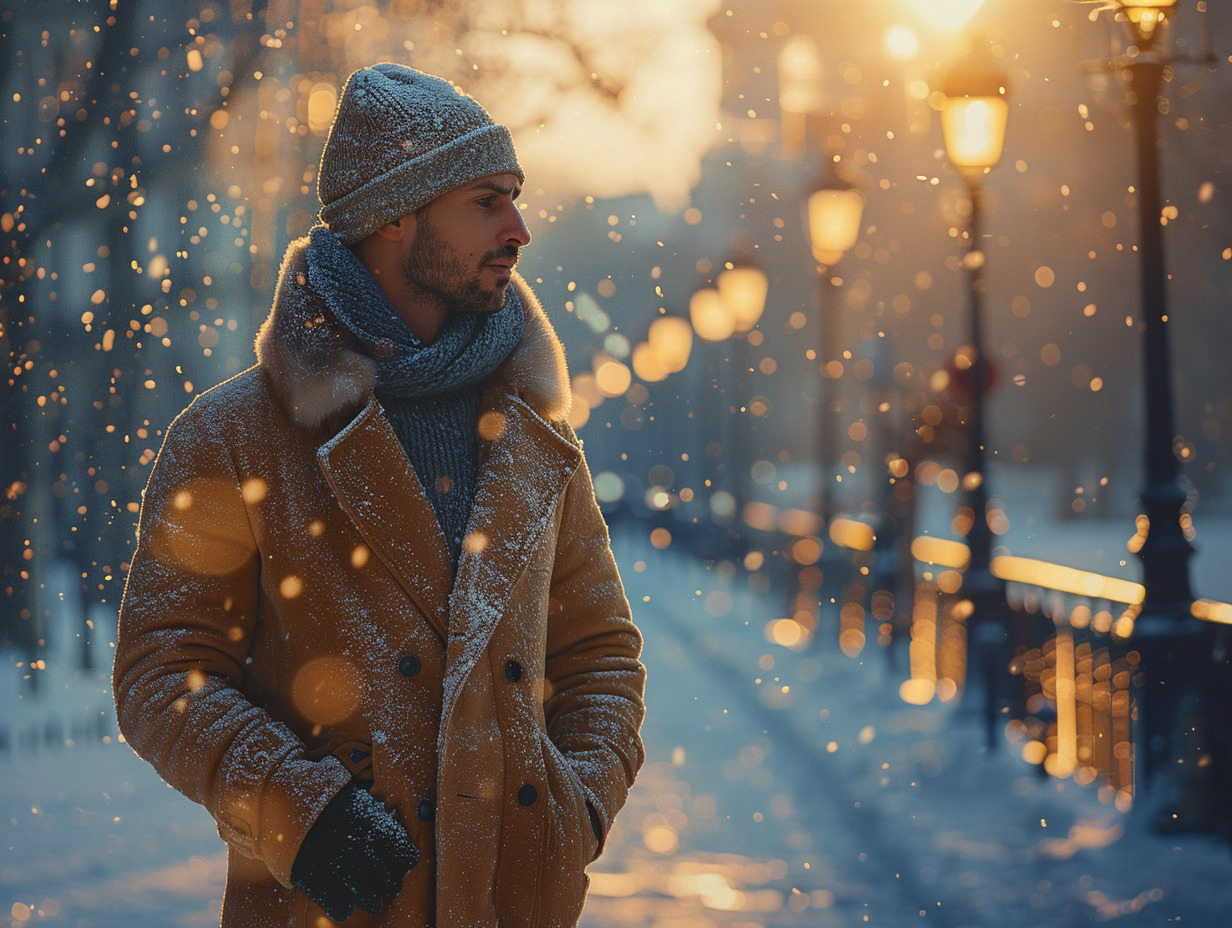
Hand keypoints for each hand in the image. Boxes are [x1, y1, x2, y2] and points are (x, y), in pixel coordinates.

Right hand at [291, 782, 417, 920]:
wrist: (283, 802)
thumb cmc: (328, 804)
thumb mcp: (357, 800)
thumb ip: (380, 820)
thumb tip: (402, 844)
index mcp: (371, 821)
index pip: (404, 853)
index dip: (406, 860)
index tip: (405, 863)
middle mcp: (357, 844)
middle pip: (388, 880)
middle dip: (388, 885)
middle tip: (386, 886)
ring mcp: (335, 864)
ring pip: (369, 898)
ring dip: (372, 901)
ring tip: (372, 900)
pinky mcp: (313, 881)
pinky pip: (340, 908)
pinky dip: (344, 908)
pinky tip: (344, 903)